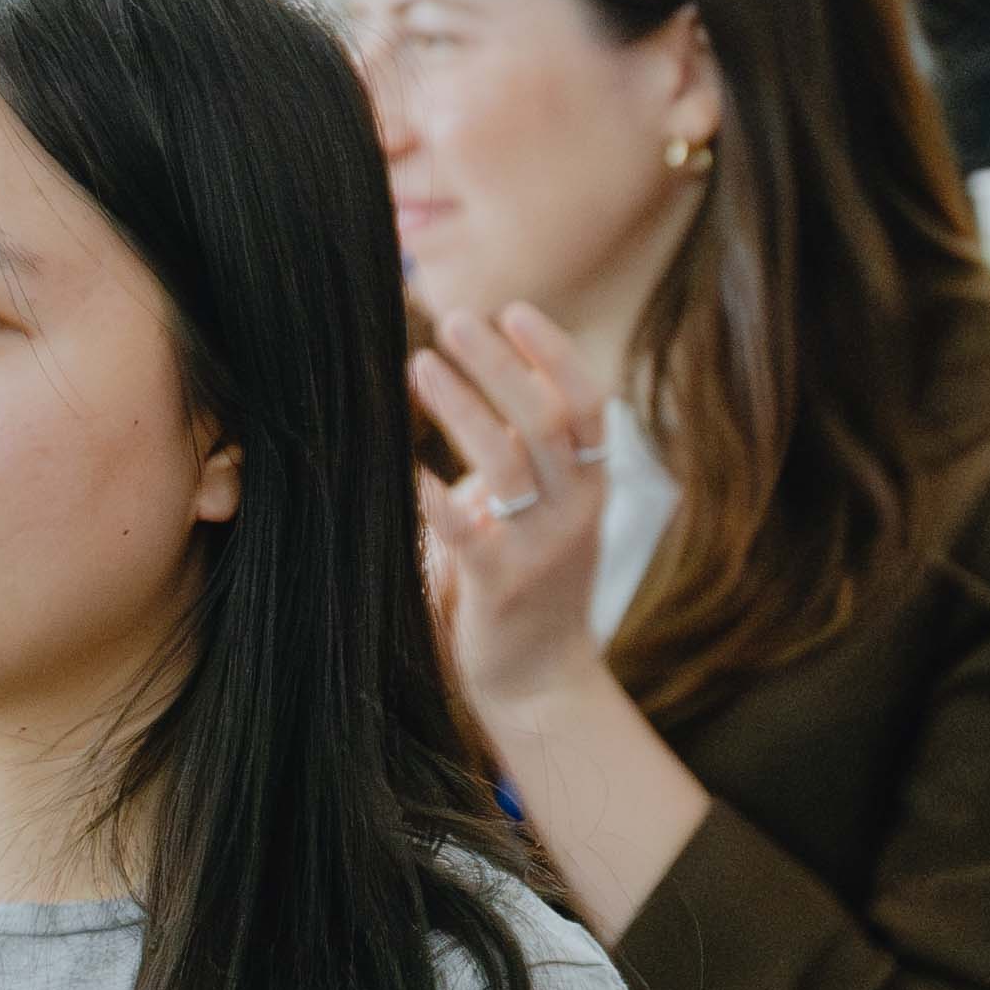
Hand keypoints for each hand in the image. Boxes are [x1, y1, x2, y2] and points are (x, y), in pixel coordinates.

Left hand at [404, 299, 624, 750]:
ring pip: (508, 463)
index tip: (512, 311)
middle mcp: (576, 510)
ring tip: (418, 365)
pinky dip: (429, 491)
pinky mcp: (499, 586)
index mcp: (590, 484)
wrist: (541, 679)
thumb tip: (471, 383)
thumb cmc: (531, 581)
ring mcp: (540, 548)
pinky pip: (463, 530)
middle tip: (454, 319)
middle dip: (500, 365)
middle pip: (545, 419)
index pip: (587, 403)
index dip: (553, 353)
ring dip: (463, 407)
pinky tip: (398, 462)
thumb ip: (520, 456)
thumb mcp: (543, 511)